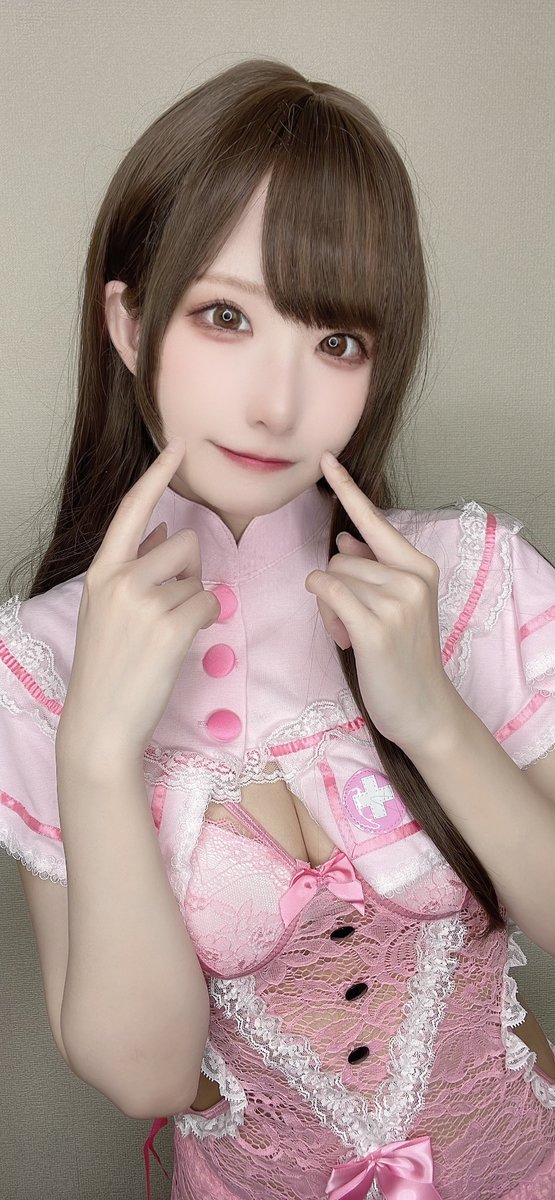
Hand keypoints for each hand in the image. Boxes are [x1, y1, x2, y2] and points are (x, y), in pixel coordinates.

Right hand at [56, 438, 220, 764]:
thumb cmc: (109, 666)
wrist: (100, 720)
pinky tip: (181, 644)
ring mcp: (144, 600)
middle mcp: (119, 577)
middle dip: (192, 570)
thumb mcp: (106, 608)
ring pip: (201, 575)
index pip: (133, 509)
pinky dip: (206, 621)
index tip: (180, 445)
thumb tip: (166, 528)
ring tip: (168, 632)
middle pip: (186, 542)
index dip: (158, 475)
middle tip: (170, 609)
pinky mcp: (170, 624)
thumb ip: (133, 565)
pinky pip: (211, 603)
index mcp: (101, 570)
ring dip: (197, 599)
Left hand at [305, 451, 459, 754]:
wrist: (423, 707)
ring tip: (354, 635)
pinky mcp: (375, 628)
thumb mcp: (394, 605)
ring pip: (331, 577)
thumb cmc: (403, 655)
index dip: (347, 489)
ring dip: (330, 609)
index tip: (326, 457)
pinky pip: (328, 594)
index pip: (374, 521)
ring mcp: (396, 603)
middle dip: (336, 589)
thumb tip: (345, 542)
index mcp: (419, 568)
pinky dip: (325, 611)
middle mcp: (412, 579)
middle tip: (354, 623)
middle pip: (340, 558)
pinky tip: (345, 637)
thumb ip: (372, 570)